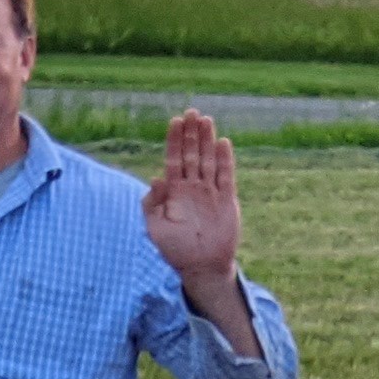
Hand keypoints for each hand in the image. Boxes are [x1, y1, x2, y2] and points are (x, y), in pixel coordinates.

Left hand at [144, 108, 242, 288]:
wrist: (201, 266)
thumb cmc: (174, 249)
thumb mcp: (155, 228)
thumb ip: (152, 205)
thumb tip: (156, 178)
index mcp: (174, 191)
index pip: (173, 159)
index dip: (174, 140)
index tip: (175, 121)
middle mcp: (192, 187)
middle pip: (192, 154)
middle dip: (191, 133)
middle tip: (191, 111)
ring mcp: (210, 192)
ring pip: (209, 160)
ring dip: (207, 140)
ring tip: (206, 120)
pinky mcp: (226, 199)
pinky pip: (226, 175)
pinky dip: (225, 160)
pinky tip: (223, 143)